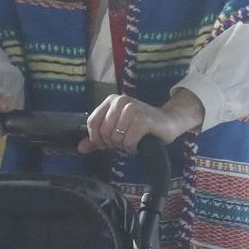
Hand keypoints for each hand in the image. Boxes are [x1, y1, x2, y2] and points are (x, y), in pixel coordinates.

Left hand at [78, 91, 201, 154]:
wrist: (168, 121)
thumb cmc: (140, 126)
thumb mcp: (116, 130)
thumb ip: (97, 138)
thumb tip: (80, 148)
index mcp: (111, 100)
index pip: (92, 123)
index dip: (96, 138)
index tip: (106, 144)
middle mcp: (121, 101)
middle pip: (103, 132)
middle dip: (112, 143)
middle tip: (123, 142)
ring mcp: (133, 109)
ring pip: (115, 138)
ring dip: (123, 146)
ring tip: (132, 141)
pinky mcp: (143, 120)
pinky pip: (128, 141)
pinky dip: (132, 148)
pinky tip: (139, 143)